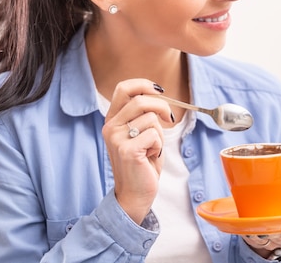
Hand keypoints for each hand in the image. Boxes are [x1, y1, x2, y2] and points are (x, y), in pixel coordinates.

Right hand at [102, 79, 172, 223]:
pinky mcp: (127, 150)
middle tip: (170, 118)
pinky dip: (159, 146)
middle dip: (162, 107)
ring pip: (151, 118)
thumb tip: (157, 94)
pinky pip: (154, 134)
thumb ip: (142, 114)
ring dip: (160, 134)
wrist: (134, 194)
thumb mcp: (140, 134)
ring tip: (152, 149)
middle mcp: (110, 127)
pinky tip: (150, 157)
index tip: (159, 91)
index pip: (123, 88)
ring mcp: (116, 138)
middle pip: (141, 100)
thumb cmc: (142, 164)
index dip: (143, 84)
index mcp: (112, 120)